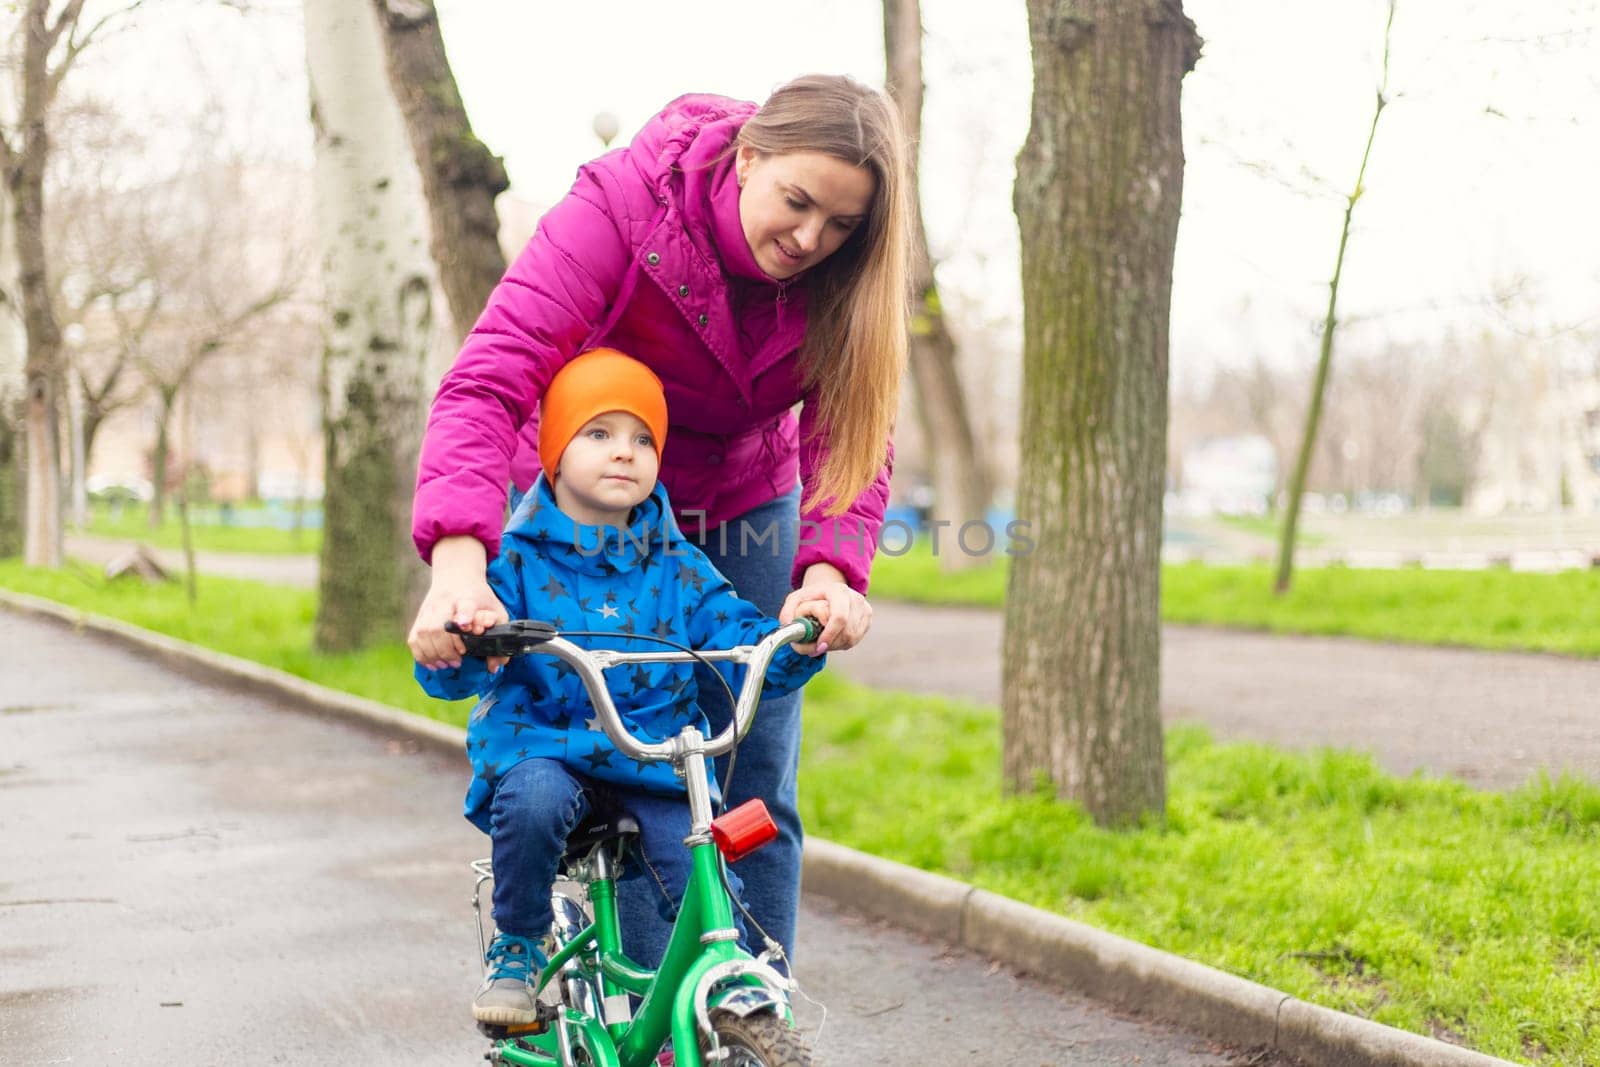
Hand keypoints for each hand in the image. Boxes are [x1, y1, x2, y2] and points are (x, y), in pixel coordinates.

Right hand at [408, 537, 510, 672]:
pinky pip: (414, 638)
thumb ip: (499, 637)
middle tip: (457, 661)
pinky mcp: (420, 616)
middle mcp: (446, 602)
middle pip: (440, 626)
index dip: (465, 615)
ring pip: (424, 633)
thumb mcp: (497, 611)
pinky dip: (420, 653)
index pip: (466, 605)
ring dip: (433, 654)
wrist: (456, 577)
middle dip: (447, 649)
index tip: (464, 625)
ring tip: (445, 664)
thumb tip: (494, 667)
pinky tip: (431, 663)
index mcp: (469, 597)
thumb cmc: (479, 598)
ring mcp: (430, 608)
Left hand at [778, 562, 870, 655]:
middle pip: (846, 631)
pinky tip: (832, 638)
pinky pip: (855, 640)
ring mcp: (864, 609)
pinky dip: (842, 644)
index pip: (839, 617)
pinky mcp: (867, 619)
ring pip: (852, 638)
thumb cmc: (811, 597)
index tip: (819, 646)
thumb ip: (788, 612)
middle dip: (830, 644)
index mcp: (838, 591)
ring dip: (835, 645)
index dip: (830, 635)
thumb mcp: (795, 599)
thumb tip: (790, 629)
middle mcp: (855, 598)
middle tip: (815, 648)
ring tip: (822, 642)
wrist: (830, 592)